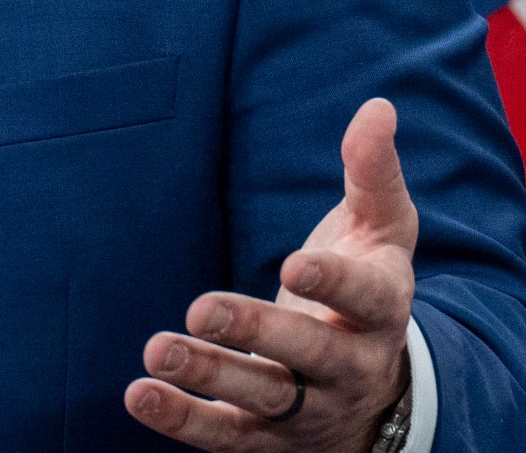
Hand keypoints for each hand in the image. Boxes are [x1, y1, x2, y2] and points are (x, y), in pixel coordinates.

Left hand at [126, 98, 417, 450]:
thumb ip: (373, 172)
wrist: (377, 394)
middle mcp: (350, 368)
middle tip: (200, 307)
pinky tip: (142, 394)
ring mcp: (310, 411)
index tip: (295, 264)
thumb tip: (377, 106)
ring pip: (263, 400)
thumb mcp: (383, 229)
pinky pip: (227, 436)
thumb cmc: (369, 287)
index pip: (364, 300)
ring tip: (158, 350)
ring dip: (209, 377)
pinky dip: (183, 421)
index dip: (333, 285)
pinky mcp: (269, 442)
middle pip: (307, 357)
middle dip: (255, 332)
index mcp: (381, 310)